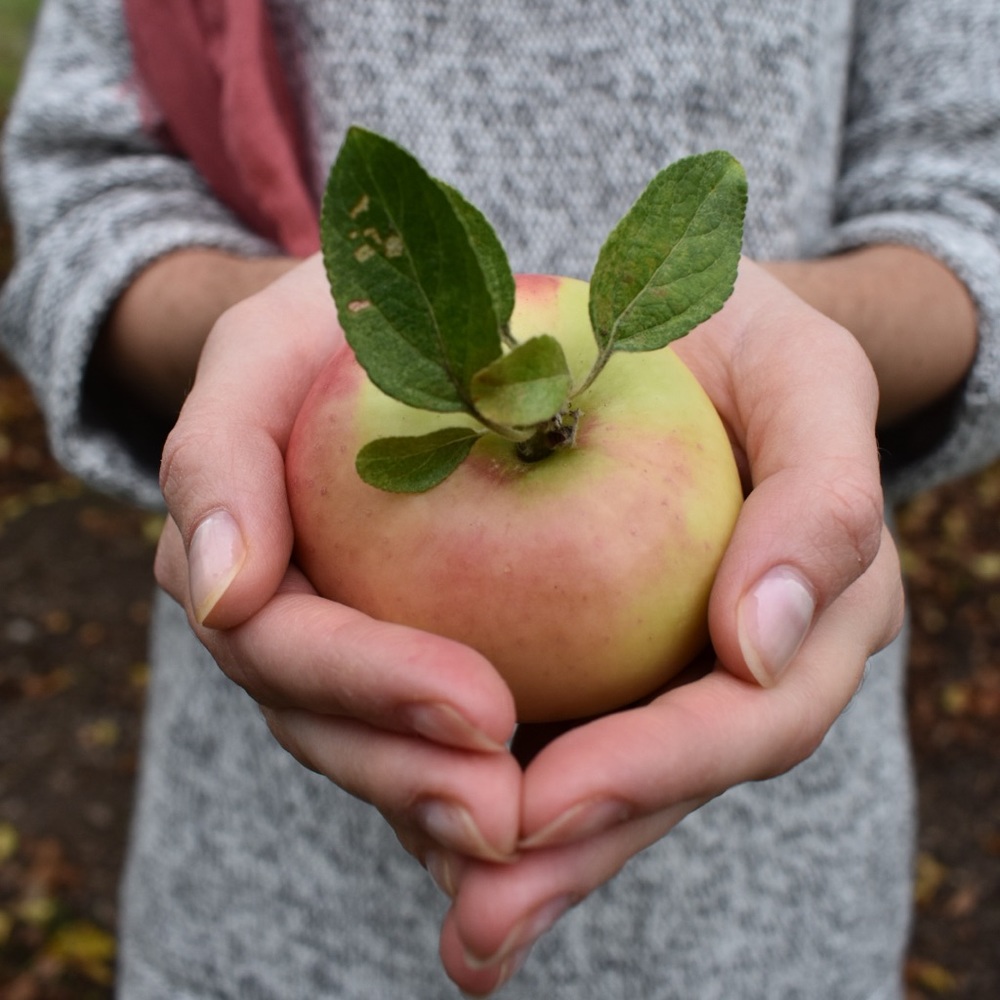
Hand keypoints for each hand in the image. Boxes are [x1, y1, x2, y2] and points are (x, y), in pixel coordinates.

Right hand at [154, 255, 521, 865]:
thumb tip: (225, 592)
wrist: (376, 342)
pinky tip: (544, 828)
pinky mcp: (407, 663)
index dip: (367, 682)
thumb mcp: (259, 352)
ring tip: (534, 838)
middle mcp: (285, 628)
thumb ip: (217, 454)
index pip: (280, 643)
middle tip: (508, 815)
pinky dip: (478, 787)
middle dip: (411, 778)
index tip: (481, 708)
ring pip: (381, 756)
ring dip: (445, 806)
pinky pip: (435, 740)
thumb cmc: (323, 335)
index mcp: (236, 568)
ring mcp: (345, 655)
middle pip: (329, 729)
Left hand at [432, 259, 905, 995]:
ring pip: (587, 781)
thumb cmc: (752, 344)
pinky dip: (473, 775)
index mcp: (804, 619)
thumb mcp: (810, 379)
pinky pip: (531, 727)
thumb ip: (822, 501)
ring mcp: (650, 669)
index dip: (654, 773)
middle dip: (569, 860)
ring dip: (512, 855)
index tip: (544, 805)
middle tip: (478, 923)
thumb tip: (761, 644)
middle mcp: (727, 669)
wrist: (681, 326)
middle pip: (655, 788)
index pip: (743, 721)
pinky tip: (418, 815)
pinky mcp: (578, 652)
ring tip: (448, 917)